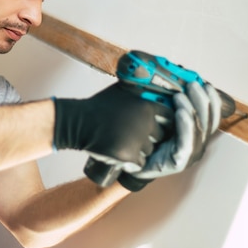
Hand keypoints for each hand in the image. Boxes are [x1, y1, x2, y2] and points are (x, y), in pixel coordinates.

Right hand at [53, 82, 169, 172]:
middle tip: (131, 132)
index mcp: (147, 107)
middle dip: (149, 136)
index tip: (152, 124)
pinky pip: (139, 163)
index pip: (168, 117)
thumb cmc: (99, 106)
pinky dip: (131, 161)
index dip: (161, 121)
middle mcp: (145, 123)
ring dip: (139, 149)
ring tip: (122, 140)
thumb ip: (140, 90)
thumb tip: (153, 84)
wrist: (79, 122)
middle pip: (160, 136)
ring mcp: (137, 140)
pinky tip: (120, 152)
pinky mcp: (128, 155)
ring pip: (149, 150)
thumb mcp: (122, 91)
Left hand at [117, 81, 221, 190]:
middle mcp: (196, 145)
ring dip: (192, 109)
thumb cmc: (145, 138)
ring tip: (181, 95)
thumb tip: (168, 78)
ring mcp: (189, 156)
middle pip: (207, 121)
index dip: (212, 100)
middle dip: (201, 100)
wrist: (129, 162)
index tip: (206, 84)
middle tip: (192, 84)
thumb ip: (167, 103)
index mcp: (195, 134)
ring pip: (198, 130)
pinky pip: (186, 142)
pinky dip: (185, 125)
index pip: (211, 117)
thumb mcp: (159, 117)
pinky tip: (180, 112)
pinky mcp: (179, 163)